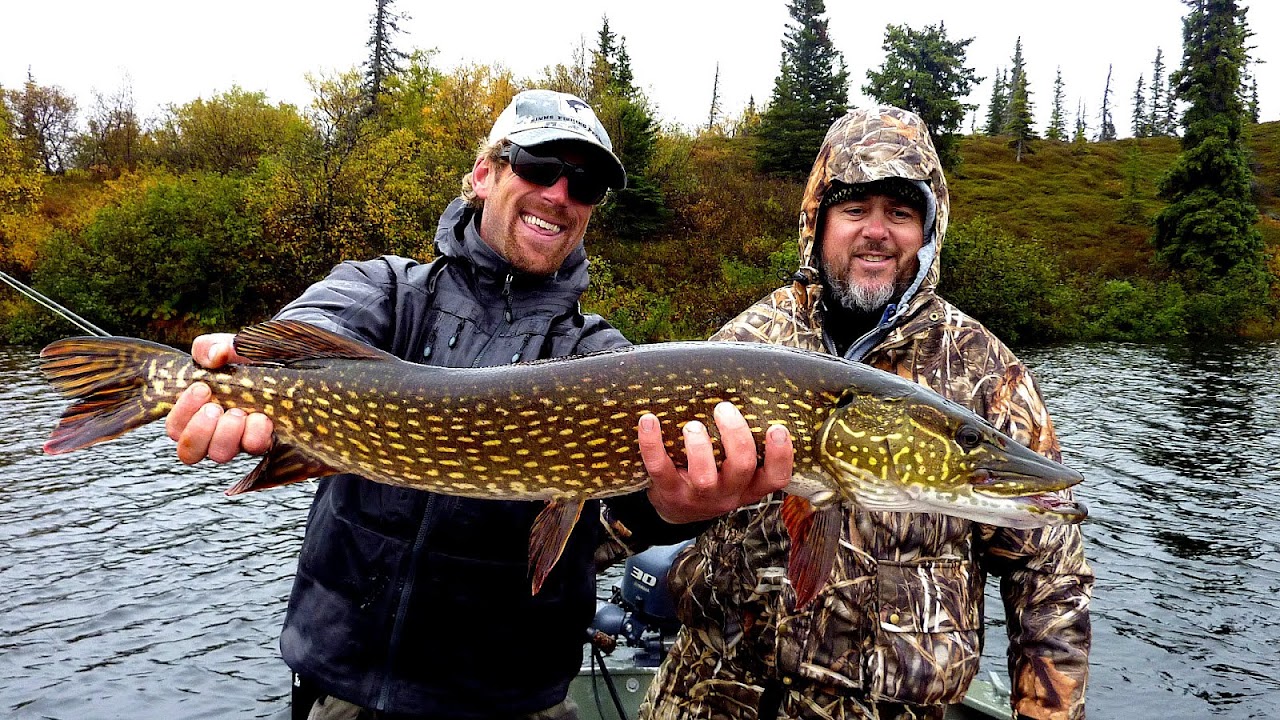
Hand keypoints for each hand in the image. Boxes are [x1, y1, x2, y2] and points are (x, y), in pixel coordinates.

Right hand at [165, 332, 273, 463]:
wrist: (283, 361)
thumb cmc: (245, 359)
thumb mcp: (223, 347)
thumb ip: (210, 347)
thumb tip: (215, 355)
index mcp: (195, 412)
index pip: (175, 428)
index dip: (182, 413)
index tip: (202, 388)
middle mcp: (213, 432)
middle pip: (189, 452)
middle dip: (200, 430)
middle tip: (215, 407)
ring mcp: (238, 440)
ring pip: (219, 455)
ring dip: (226, 434)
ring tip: (238, 413)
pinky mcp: (263, 441)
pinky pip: (254, 449)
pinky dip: (256, 434)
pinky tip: (262, 417)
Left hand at [638, 401, 792, 523]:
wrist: (677, 511)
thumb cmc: (714, 477)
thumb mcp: (735, 472)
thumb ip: (744, 446)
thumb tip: (744, 391)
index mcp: (750, 486)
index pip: (776, 477)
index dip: (781, 455)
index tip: (778, 428)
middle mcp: (729, 493)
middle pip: (741, 467)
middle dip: (735, 435)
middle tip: (724, 409)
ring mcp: (699, 496)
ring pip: (704, 477)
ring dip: (699, 447)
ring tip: (692, 426)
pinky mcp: (669, 492)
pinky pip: (660, 468)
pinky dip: (651, 444)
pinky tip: (648, 421)